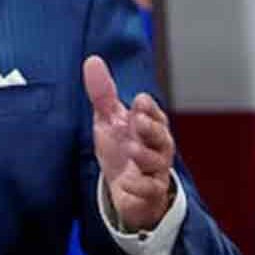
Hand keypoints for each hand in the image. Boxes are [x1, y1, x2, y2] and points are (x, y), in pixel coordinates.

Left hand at [84, 55, 175, 231]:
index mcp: (149, 128)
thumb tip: (92, 60)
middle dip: (151, 128)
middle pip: (162, 137)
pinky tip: (126, 183)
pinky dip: (138, 187)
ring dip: (145, 155)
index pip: (155, 115)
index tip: (139, 102)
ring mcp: (154, 172)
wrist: (123, 192)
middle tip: (138, 120)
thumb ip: (103, 93)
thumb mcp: (109, 121)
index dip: (149, 109)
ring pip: (158, 163)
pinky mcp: (149, 194)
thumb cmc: (121, 151)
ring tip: (132, 149)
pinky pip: (149, 190)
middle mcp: (157, 149)